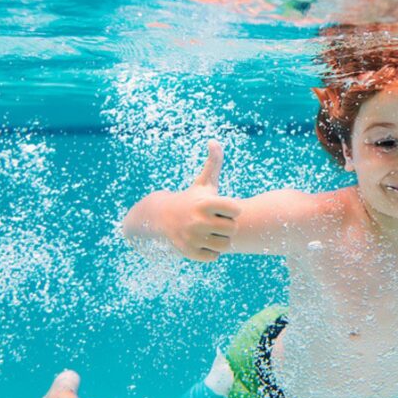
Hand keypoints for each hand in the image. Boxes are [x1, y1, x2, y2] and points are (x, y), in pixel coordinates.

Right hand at [157, 140, 241, 261]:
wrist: (161, 218)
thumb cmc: (190, 199)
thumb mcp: (203, 182)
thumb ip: (213, 162)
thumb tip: (214, 141)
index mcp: (206, 203)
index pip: (236, 209)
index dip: (232, 209)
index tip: (223, 207)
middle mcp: (199, 221)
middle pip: (232, 229)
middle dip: (226, 225)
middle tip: (216, 221)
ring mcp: (194, 238)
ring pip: (225, 244)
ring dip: (220, 239)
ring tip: (211, 231)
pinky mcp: (189, 252)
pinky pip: (214, 256)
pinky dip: (211, 251)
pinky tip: (204, 241)